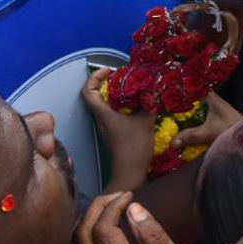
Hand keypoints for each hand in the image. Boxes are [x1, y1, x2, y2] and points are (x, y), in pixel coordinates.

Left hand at [66, 192, 193, 243]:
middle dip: (97, 208)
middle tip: (115, 196)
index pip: (104, 230)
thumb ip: (155, 236)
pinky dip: (77, 239)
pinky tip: (91, 228)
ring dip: (83, 221)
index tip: (128, 196)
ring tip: (102, 209)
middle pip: (83, 234)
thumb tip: (132, 208)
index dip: (113, 206)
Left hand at [81, 67, 155, 191]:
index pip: (88, 91)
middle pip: (95, 95)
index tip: (109, 70)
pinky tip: (135, 105)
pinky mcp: (112, 133)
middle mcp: (100, 119)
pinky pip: (111, 113)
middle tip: (122, 76)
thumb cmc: (134, 147)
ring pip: (103, 104)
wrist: (130, 173)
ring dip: (114, 93)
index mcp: (103, 114)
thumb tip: (154, 88)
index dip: (95, 77)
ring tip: (131, 87)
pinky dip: (120, 104)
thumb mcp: (145, 121)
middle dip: (106, 82)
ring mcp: (105, 127)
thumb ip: (149, 102)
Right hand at [171, 92, 242, 150]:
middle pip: (197, 96)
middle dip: (184, 99)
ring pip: (200, 105)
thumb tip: (172, 142)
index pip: (197, 86)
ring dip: (190, 109)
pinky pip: (203, 114)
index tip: (172, 88)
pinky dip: (195, 117)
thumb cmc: (230, 129)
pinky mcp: (219, 119)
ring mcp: (218, 110)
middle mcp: (215, 101)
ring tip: (174, 112)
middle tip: (168, 102)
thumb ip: (190, 136)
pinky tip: (187, 123)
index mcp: (213, 99)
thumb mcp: (208, 133)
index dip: (185, 86)